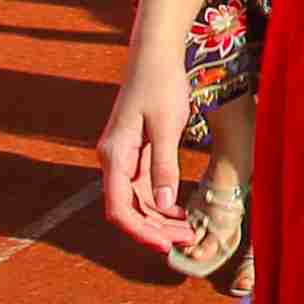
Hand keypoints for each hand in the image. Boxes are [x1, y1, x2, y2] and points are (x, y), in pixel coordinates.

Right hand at [94, 36, 192, 253]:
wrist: (155, 56)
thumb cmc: (161, 85)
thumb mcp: (166, 125)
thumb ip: (164, 166)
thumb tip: (163, 207)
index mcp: (115, 156)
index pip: (119, 209)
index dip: (140, 232)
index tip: (165, 246)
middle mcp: (113, 161)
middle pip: (129, 210)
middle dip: (156, 230)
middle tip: (189, 241)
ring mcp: (123, 160)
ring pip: (137, 203)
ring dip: (160, 221)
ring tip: (189, 232)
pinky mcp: (135, 155)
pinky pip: (144, 189)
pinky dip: (161, 204)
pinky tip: (182, 213)